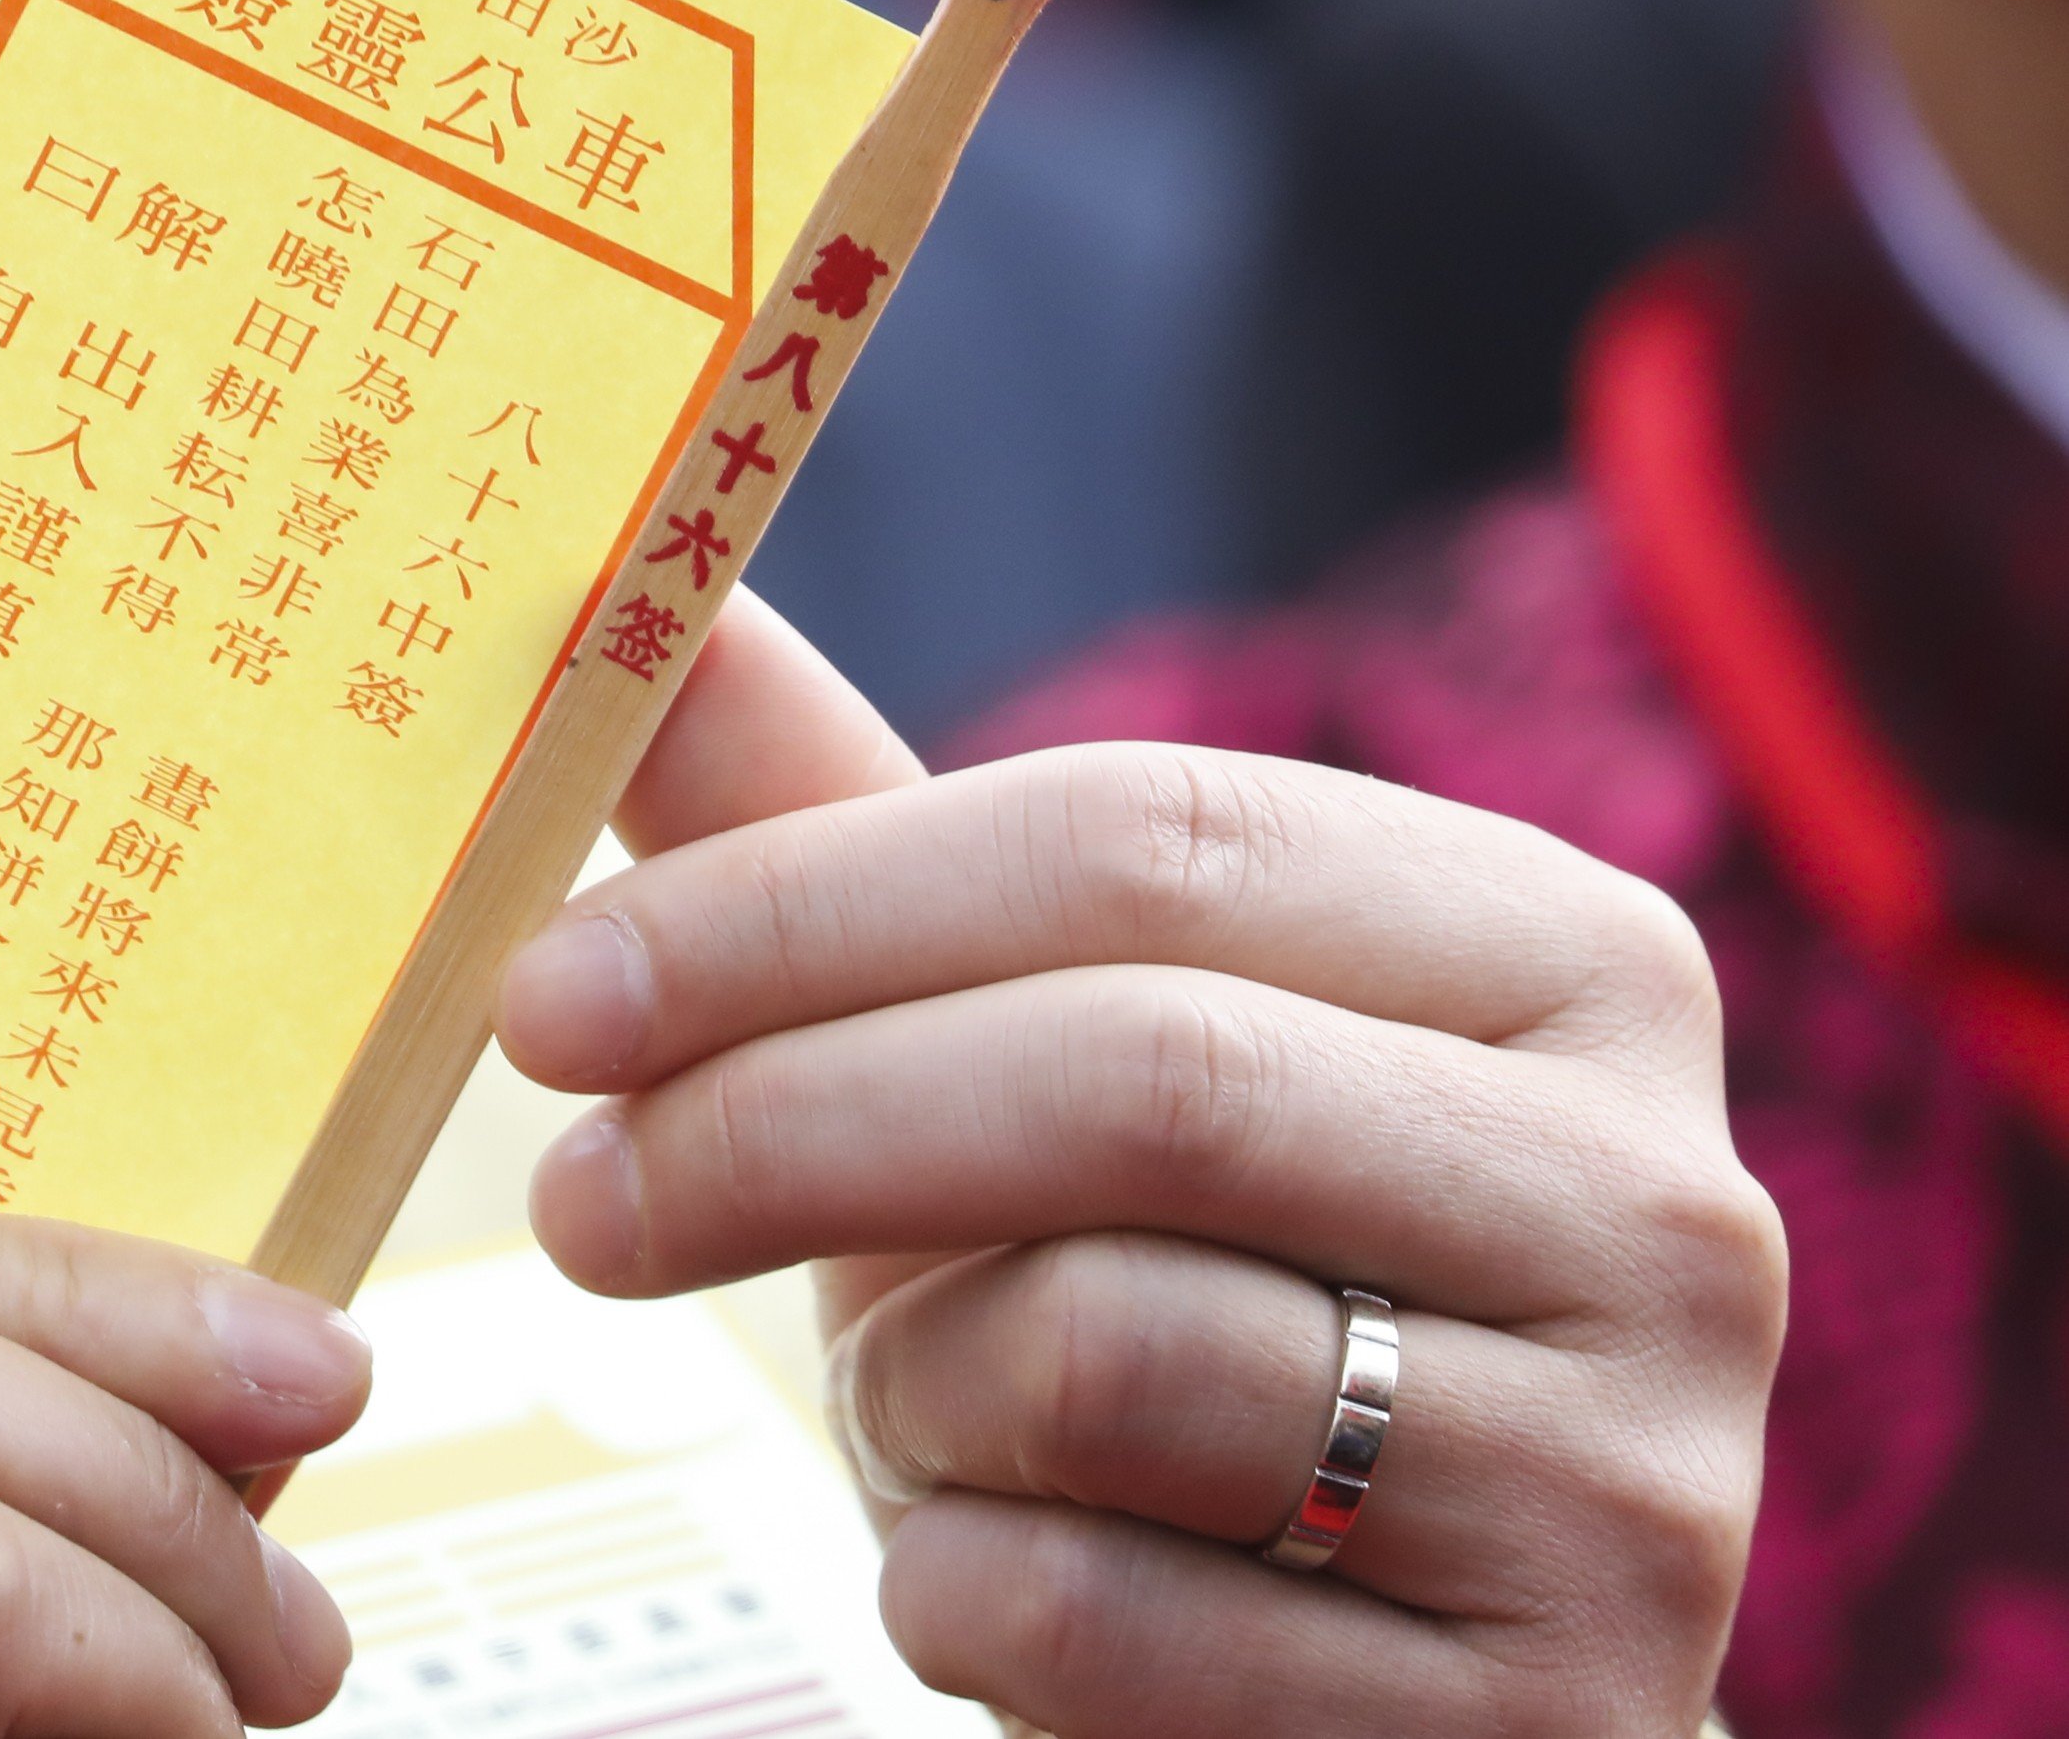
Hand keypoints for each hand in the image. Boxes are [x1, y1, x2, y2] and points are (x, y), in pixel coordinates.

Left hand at [495, 593, 1784, 1738]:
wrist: (1369, 1681)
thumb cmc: (1160, 1298)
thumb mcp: (1004, 1049)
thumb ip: (834, 825)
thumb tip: (645, 590)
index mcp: (1558, 951)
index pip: (1145, 837)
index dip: (802, 901)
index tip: (550, 993)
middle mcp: (1666, 1198)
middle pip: (1142, 1076)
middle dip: (787, 1127)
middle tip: (570, 1201)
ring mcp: (1641, 1482)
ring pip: (1113, 1357)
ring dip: (906, 1393)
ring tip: (907, 1413)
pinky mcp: (1546, 1722)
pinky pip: (1110, 1617)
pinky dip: (963, 1595)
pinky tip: (996, 1580)